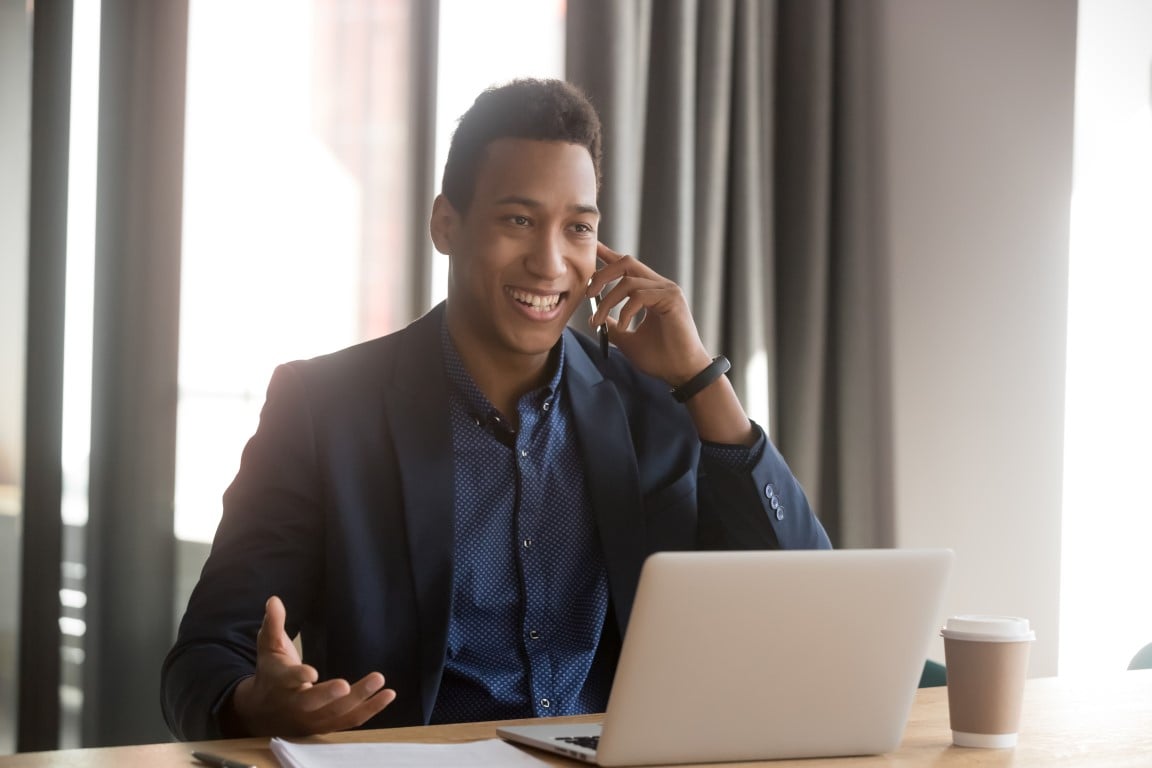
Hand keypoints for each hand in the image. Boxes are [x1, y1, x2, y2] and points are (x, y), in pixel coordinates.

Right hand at [226, 596, 395, 735]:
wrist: (262, 714)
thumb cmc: (271, 673)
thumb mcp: (268, 648)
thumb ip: (274, 624)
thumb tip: (274, 599)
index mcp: (280, 682)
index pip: (288, 680)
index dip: (299, 677)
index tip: (311, 672)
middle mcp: (296, 704)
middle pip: (313, 702)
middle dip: (330, 695)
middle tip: (346, 684)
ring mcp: (312, 718)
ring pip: (337, 713)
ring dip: (360, 699)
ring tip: (380, 680)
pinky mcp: (327, 725)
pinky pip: (350, 721)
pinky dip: (370, 710)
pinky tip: (388, 695)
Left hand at [586, 242, 712, 385]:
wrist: (682, 373)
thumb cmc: (661, 358)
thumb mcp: (628, 339)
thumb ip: (613, 325)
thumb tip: (595, 318)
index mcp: (651, 291)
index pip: (627, 266)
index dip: (609, 255)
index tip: (593, 248)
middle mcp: (660, 286)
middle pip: (626, 262)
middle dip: (602, 274)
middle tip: (587, 293)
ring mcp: (668, 290)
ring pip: (628, 281)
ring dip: (607, 301)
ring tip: (598, 321)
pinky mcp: (672, 299)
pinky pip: (640, 295)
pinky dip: (626, 311)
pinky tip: (624, 327)